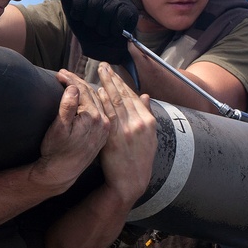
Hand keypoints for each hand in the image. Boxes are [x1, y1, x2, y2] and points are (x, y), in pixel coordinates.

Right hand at [32, 71, 110, 192]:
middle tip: (64, 74)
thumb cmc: (56, 151)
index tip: (59, 73)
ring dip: (87, 90)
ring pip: (98, 102)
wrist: (62, 172)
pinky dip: (94, 101)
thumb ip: (67, 107)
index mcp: (93, 118)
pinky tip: (89, 96)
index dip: (70, 80)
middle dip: (77, 82)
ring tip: (75, 81)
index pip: (83, 91)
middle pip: (92, 94)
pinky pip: (101, 111)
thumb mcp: (58, 128)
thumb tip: (74, 88)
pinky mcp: (103, 133)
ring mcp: (104, 128)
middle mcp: (103, 122)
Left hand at [59, 0, 138, 65]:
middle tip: (92, 26)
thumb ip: (67, 0)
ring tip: (102, 31)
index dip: (78, 6)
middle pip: (94, 1)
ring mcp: (118, 0)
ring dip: (102, 27)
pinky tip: (114, 32)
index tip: (78, 16)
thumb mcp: (73, 18)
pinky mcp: (130, 10)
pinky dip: (114, 28)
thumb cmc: (88, 33)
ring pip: (108, 10)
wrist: (105, 51)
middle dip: (90, 20)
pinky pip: (120, 16)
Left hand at [96, 62, 157, 208]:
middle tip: (104, 65)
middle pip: (123, 96)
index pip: (133, 97)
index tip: (114, 72)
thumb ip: (147, 115)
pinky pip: (108, 116)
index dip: (123, 83)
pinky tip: (97, 92)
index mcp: (148, 122)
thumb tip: (145, 96)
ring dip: (106, 85)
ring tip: (99, 73)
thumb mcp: (150, 138)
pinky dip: (103, 102)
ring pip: (115, 102)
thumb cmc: (139, 160)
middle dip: (113, 79)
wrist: (131, 182)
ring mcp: (126, 130)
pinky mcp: (114, 138)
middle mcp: (139, 123)